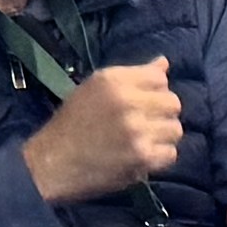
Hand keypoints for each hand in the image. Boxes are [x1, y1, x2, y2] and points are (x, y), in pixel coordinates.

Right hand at [25, 58, 186, 203]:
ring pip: (175, 129)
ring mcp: (136, 131)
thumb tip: (164, 63)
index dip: (155, 91)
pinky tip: (142, 157)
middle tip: (145, 124)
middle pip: (173, 102)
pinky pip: (171, 153)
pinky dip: (159, 157)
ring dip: (162, 137)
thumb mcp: (94, 88)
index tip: (143, 102)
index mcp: (113, 80)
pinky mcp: (141, 157)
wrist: (51, 163)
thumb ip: (132, 76)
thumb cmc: (71, 124)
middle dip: (162, 114)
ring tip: (143, 141)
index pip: (160, 77)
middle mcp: (127, 102)